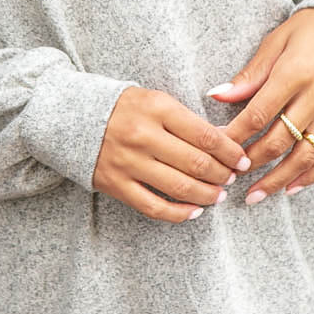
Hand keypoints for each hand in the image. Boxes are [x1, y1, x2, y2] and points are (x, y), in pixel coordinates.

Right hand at [93, 87, 251, 223]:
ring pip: (180, 187)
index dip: (231, 152)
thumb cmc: (123, 108)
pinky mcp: (116, 184)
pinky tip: (194, 211)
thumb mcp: (155, 100)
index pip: (206, 135)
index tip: (242, 160)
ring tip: (218, 195)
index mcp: (157, 108)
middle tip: (232, 178)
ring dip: (207, 195)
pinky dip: (179, 213)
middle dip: (222, 174)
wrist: (71, 117)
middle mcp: (143, 135)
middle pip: (197, 163)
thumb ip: (187, 120)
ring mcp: (128, 162)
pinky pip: (154, 207)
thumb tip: (225, 141)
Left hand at [208, 9, 313, 204]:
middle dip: (252, 162)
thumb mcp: (275, 43)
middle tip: (229, 177)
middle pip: (280, 140)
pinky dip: (311, 176)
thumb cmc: (308, 30)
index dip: (235, 136)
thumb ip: (249, 75)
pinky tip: (290, 188)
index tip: (216, 150)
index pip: (259, 114)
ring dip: (278, 179)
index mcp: (295, 74)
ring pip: (306, 156)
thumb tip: (216, 96)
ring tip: (255, 195)